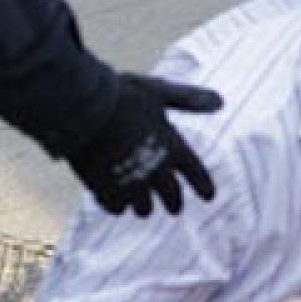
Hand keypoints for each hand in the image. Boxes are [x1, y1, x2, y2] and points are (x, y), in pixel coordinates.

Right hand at [65, 74, 221, 216]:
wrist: (80, 108)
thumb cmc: (119, 95)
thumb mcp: (157, 93)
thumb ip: (186, 100)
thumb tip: (220, 101)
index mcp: (173, 147)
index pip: (196, 172)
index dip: (203, 185)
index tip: (209, 197)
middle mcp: (157, 170)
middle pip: (172, 196)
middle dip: (174, 203)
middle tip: (174, 209)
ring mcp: (132, 182)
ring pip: (144, 206)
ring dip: (144, 207)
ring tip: (142, 209)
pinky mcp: (105, 189)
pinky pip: (116, 207)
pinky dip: (117, 206)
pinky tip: (115, 204)